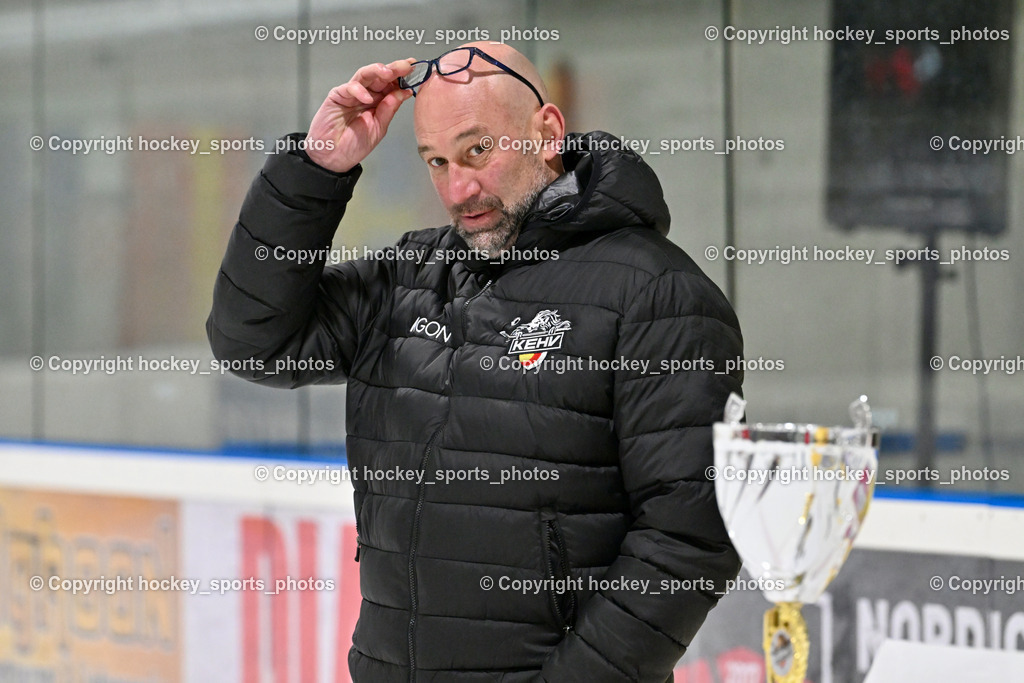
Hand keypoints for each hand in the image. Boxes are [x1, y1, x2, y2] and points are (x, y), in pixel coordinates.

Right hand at [304, 58, 416, 172]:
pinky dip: (359, 91)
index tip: (415, 71)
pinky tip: (367, 98)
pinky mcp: (337, 95)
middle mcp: (366, 95)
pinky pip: (349, 88)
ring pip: (365, 75)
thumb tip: (404, 92)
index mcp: (378, 102)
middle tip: (405, 66)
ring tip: (389, 73)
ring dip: (377, 71)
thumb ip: (389, 109)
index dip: (403, 77)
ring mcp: (351, 94)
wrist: (333, 158)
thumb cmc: (353, 145)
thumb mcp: (379, 127)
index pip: (391, 85)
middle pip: (380, 76)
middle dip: (394, 69)